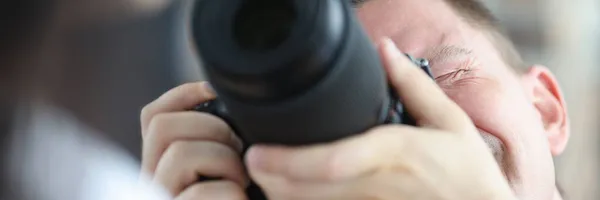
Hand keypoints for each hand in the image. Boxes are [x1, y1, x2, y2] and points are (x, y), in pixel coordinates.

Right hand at [140, 82, 248, 199]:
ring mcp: (162, 198)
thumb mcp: (237, 160)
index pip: (152, 117)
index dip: (182, 94)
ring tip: (243, 180)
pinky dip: (231, 192)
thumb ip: (224, 137)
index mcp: (164, 167)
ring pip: (179, 154)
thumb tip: (215, 94)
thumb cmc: (252, 199)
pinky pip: (199, 193)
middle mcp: (155, 184)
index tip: (213, 90)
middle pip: (161, 126)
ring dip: (225, 160)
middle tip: (239, 149)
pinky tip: (240, 199)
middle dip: (211, 126)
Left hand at [244, 38, 516, 199]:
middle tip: (250, 162)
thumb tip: (385, 50)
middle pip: (313, 188)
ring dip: (284, 195)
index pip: (336, 159)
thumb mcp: (450, 121)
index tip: (259, 152)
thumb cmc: (467, 171)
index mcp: (397, 151)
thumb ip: (413, 85)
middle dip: (274, 178)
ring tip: (263, 177)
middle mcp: (380, 183)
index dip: (292, 161)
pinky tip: (290, 194)